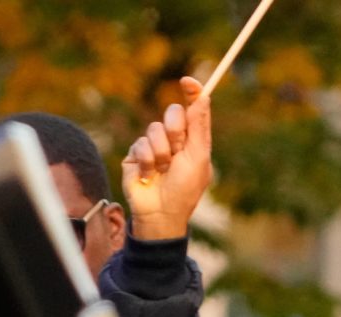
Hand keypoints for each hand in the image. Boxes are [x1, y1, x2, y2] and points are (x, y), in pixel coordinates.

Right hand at [122, 77, 212, 239]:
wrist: (161, 212)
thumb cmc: (185, 189)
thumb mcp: (198, 157)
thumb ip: (199, 126)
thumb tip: (204, 96)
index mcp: (193, 139)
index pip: (193, 108)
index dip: (192, 92)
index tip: (188, 80)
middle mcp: (174, 139)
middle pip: (173, 112)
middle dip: (176, 130)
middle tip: (177, 150)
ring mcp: (153, 146)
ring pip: (154, 128)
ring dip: (161, 152)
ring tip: (163, 170)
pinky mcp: (136, 154)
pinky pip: (140, 144)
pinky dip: (147, 160)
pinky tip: (150, 175)